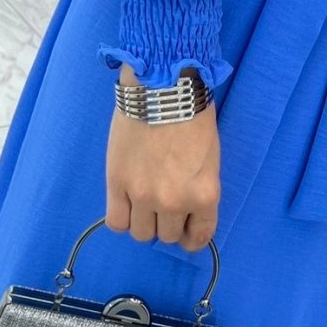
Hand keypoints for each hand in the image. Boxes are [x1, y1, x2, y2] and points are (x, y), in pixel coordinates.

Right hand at [104, 64, 220, 250]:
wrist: (162, 89)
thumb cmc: (193, 118)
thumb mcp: (210, 160)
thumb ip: (199, 191)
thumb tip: (187, 212)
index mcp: (204, 195)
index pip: (198, 237)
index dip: (191, 238)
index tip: (186, 232)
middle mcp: (174, 202)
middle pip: (166, 237)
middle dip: (167, 224)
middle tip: (164, 206)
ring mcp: (143, 195)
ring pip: (141, 234)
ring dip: (143, 222)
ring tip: (143, 203)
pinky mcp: (117, 184)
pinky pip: (116, 222)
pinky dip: (122, 218)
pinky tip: (125, 204)